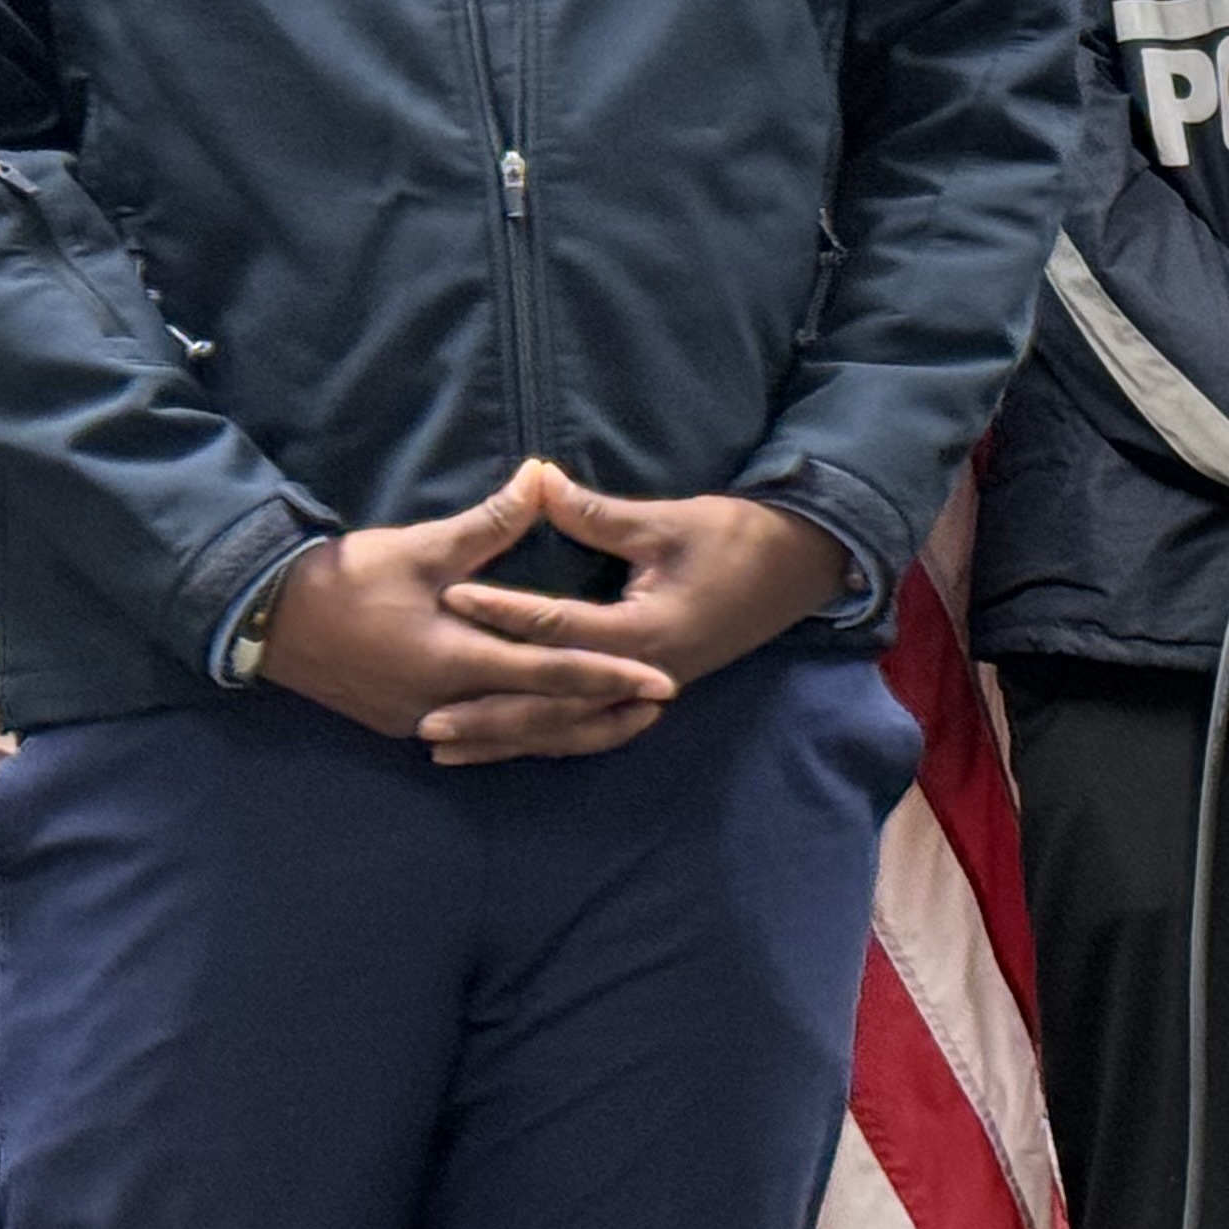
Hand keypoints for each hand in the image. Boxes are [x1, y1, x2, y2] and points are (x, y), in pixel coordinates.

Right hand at [259, 465, 677, 765]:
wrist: (269, 618)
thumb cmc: (350, 577)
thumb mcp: (425, 547)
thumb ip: (492, 523)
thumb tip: (544, 476)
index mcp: (455, 660)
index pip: (551, 672)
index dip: (610, 676)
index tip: (661, 680)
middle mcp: (445, 703)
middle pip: (541, 718)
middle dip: (603, 714)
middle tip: (660, 705)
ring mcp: (421, 722)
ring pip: (512, 735)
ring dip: (569, 729)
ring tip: (623, 721)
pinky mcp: (404, 724)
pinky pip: (480, 736)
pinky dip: (522, 732)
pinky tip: (552, 729)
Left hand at [431, 467, 849, 753]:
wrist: (801, 567)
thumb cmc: (736, 538)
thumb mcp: (665, 522)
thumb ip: (596, 514)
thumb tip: (538, 482)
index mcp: (645, 632)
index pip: (557, 627)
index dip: (501, 609)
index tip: (449, 597)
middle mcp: (642, 675)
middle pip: (552, 703)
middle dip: (489, 713)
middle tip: (427, 719)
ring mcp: (648, 692)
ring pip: (566, 728)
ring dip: (507, 738)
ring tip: (447, 747)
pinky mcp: (650, 692)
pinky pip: (587, 726)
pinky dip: (543, 737)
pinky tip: (506, 744)